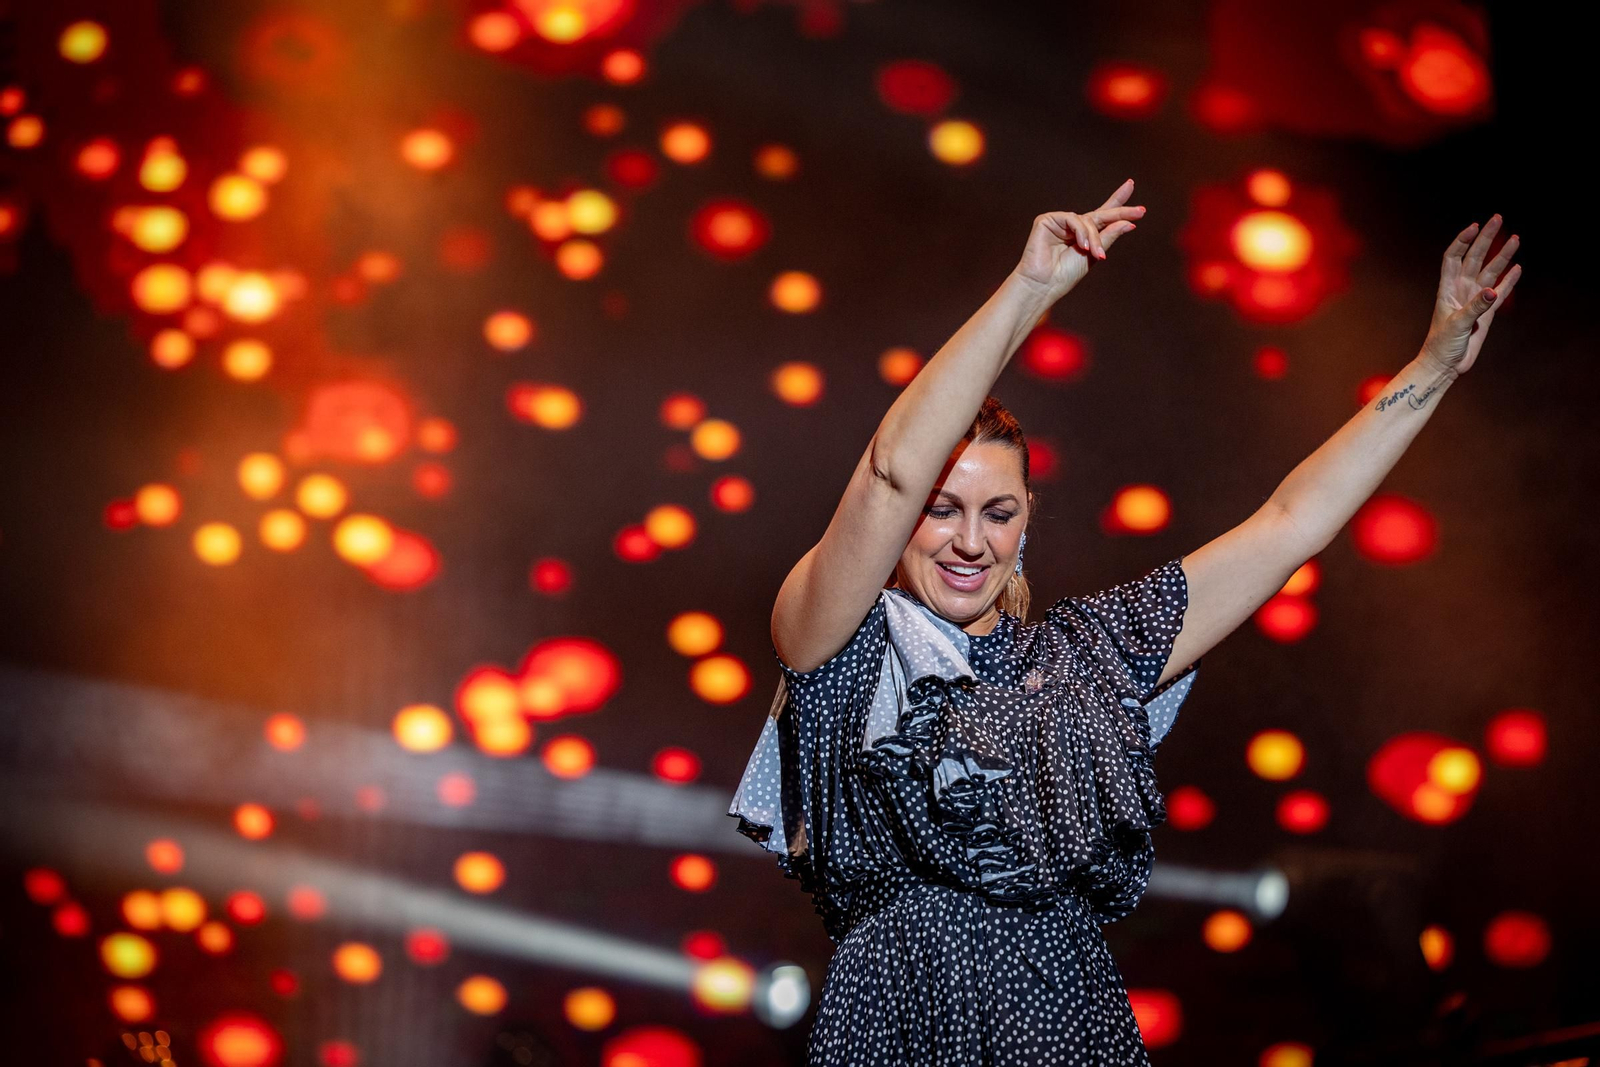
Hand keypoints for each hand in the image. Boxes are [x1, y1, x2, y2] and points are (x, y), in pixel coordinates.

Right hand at [1012, 179, 1144, 298]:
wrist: (1044, 284)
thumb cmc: (1065, 275)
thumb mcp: (1094, 255)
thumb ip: (1108, 237)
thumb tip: (1128, 223)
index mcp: (1084, 236)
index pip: (1103, 215)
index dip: (1118, 203)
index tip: (1132, 189)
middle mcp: (1073, 226)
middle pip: (1100, 214)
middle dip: (1120, 212)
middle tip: (1140, 212)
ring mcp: (1060, 222)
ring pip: (1088, 221)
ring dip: (1095, 238)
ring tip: (1097, 254)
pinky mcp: (1047, 220)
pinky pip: (1072, 219)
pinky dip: (1081, 232)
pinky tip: (1081, 246)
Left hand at [1419, 214, 1522, 377]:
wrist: (1446, 365)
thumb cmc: (1442, 345)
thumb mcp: (1457, 325)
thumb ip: (1475, 307)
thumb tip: (1493, 292)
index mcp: (1448, 289)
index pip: (1453, 257)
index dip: (1463, 240)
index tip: (1475, 226)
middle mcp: (1461, 290)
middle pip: (1474, 257)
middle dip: (1486, 238)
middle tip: (1498, 219)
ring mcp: (1475, 299)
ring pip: (1490, 271)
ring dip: (1502, 256)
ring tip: (1516, 238)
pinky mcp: (1486, 312)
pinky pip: (1500, 291)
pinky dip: (1508, 280)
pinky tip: (1517, 267)